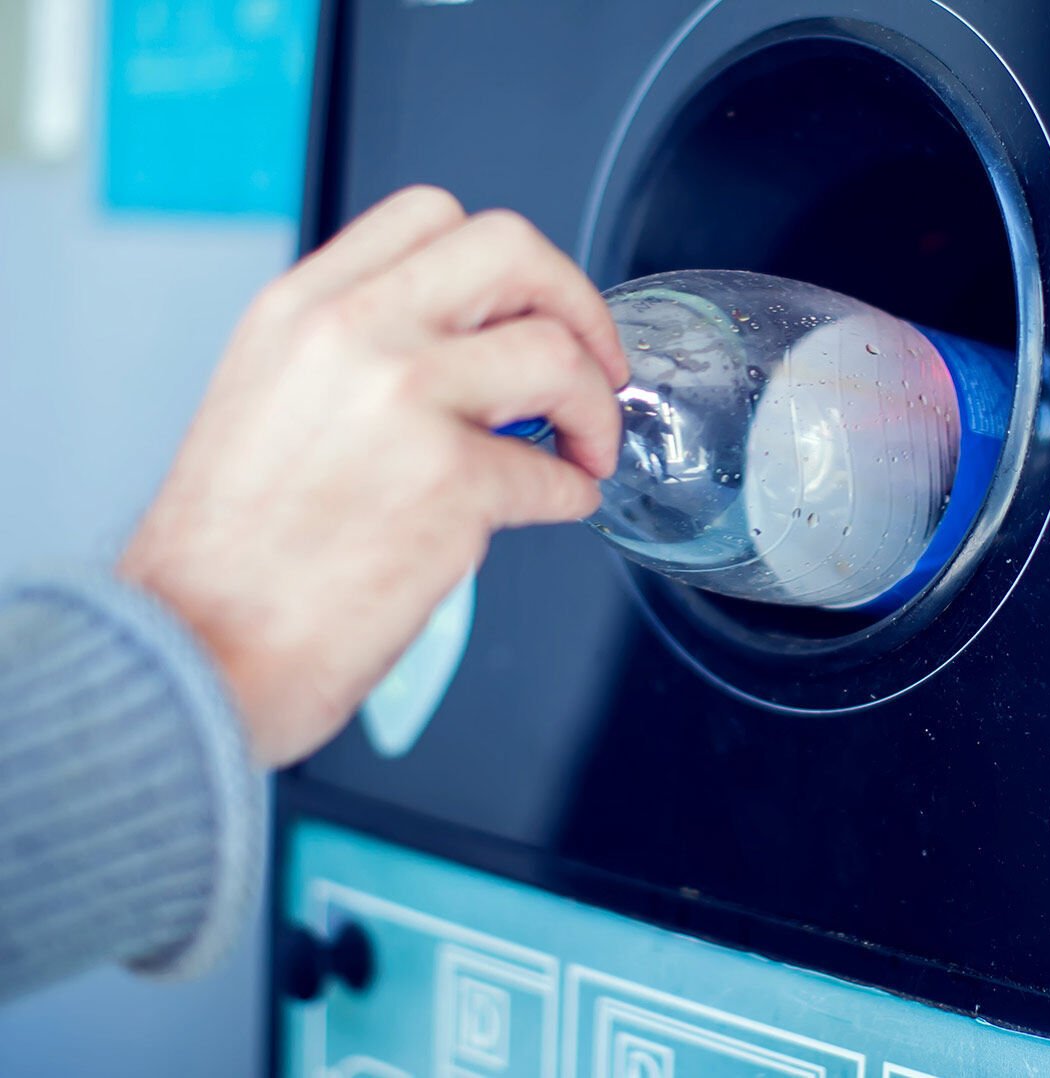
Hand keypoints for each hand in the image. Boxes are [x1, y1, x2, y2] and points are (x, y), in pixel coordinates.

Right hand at [119, 186, 626, 767]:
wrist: (195, 647)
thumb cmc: (230, 553)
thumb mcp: (269, 397)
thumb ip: (355, 350)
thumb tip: (467, 346)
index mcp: (301, 306)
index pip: (432, 216)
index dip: (513, 263)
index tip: (539, 309)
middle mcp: (351, 332)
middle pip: (513, 250)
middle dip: (581, 305)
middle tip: (600, 362)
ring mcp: (405, 399)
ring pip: (558, 353)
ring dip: (597, 408)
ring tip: (587, 450)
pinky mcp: (452, 481)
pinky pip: (556, 472)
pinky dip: (573, 494)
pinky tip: (553, 507)